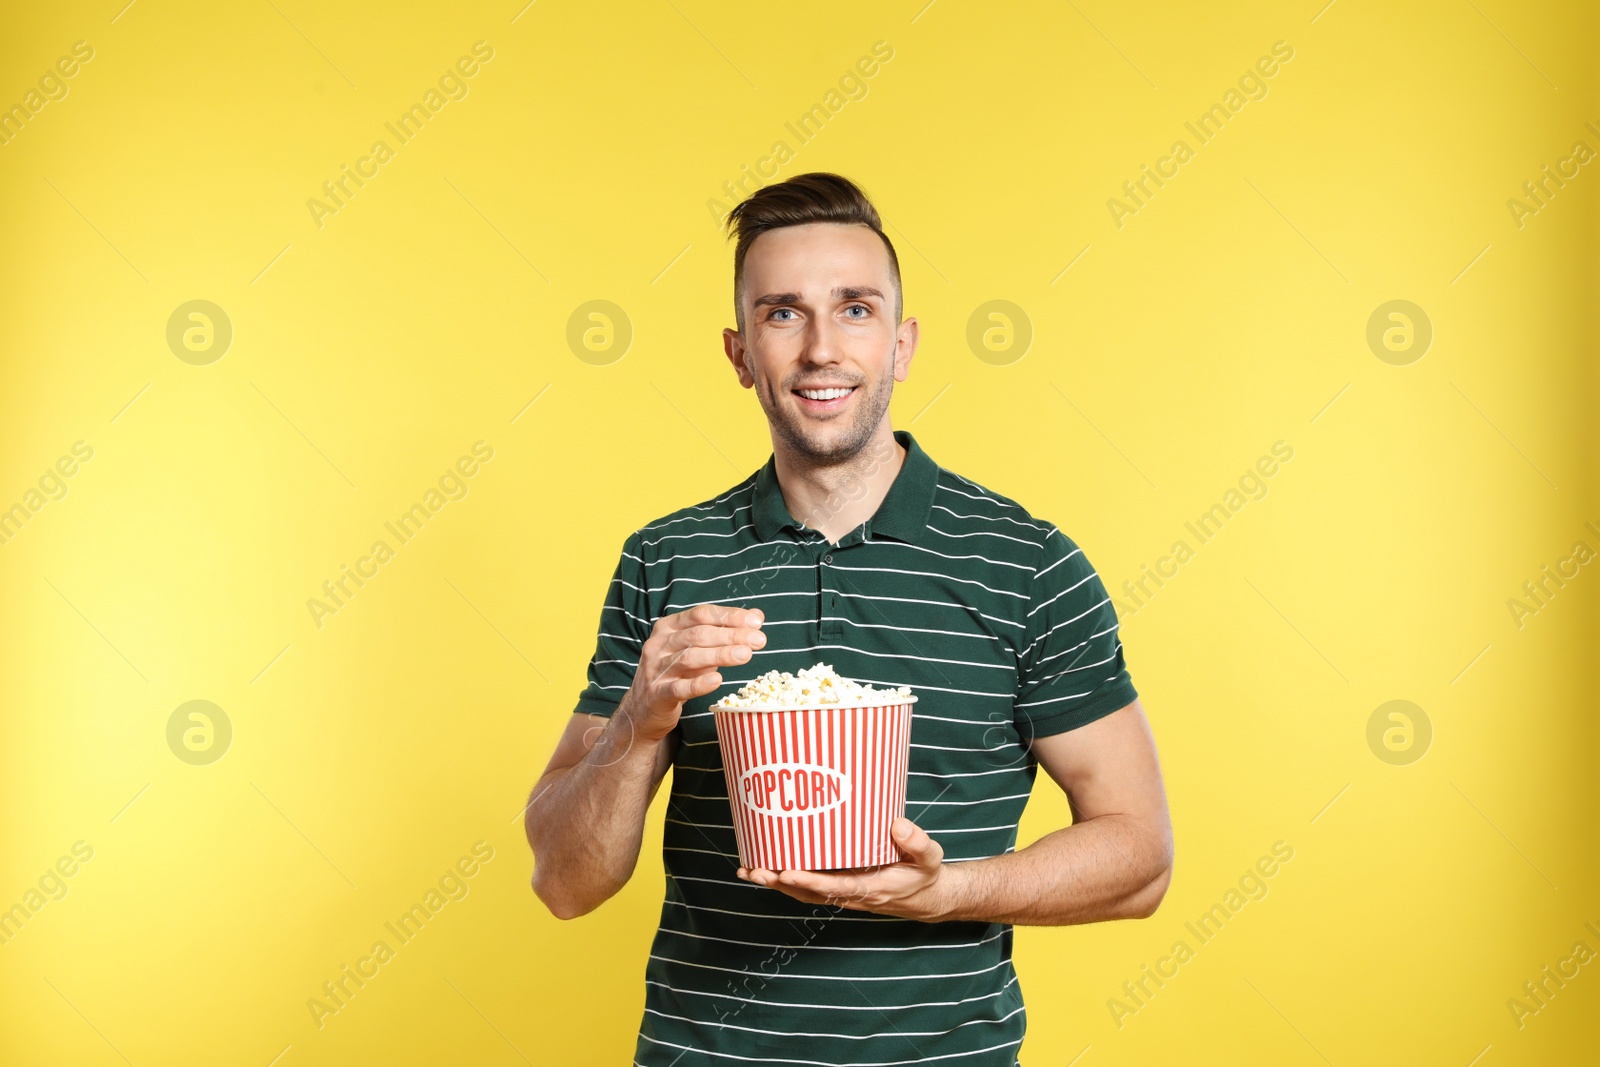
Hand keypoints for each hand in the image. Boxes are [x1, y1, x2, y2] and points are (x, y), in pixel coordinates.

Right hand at [621, 603, 764, 741]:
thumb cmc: (675, 674)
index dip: (729, 616)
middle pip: (698, 634)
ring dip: (721, 655)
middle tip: (759, 640)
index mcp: (668, 627)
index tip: (756, 622)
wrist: (642, 711)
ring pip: (690, 657)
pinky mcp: (657, 695)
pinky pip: (679, 687)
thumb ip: (724, 632)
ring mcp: (655, 670)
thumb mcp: (698, 649)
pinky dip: (699, 683)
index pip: (701, 614)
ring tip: (746, 655)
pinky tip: (718, 679)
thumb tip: (756, 616)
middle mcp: (659, 645)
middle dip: (731, 635)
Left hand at [736, 818, 959, 922]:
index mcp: (871, 888)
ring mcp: (842, 894)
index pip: (835, 886)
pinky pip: (807, 888)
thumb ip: (917, 843)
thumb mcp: (930, 858)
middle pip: (808, 893)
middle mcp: (851, 895)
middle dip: (779, 883)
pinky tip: (765, 870)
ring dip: (775, 883)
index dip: (810, 881)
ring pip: (803, 893)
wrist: (926, 898)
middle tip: (752, 871)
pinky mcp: (838, 888)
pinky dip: (784, 881)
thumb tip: (897, 825)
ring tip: (747, 871)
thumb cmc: (925, 874)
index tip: (787, 871)